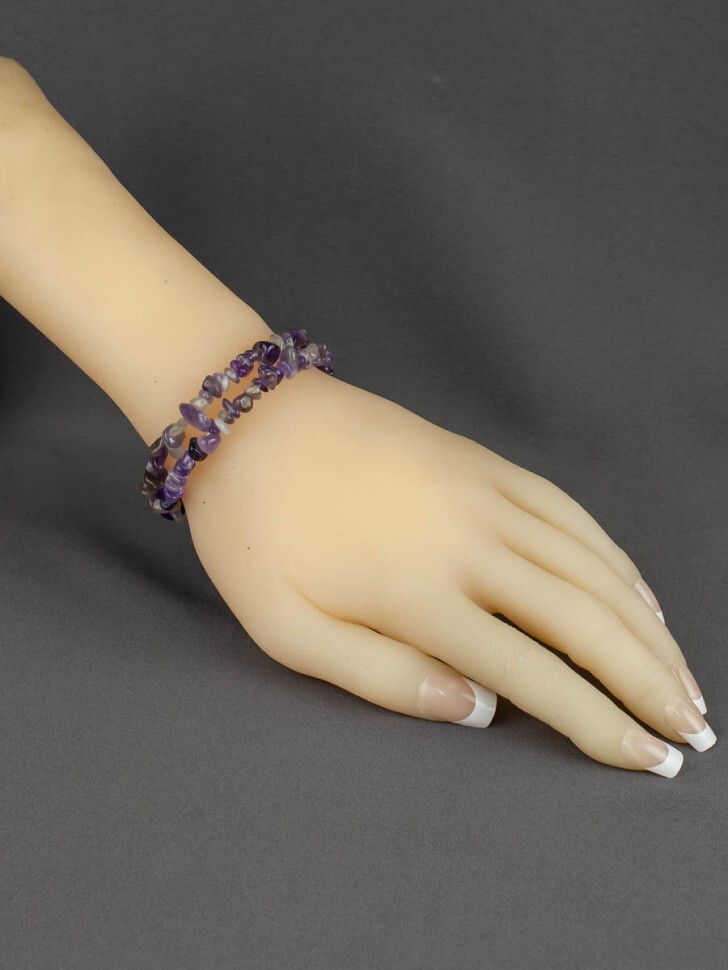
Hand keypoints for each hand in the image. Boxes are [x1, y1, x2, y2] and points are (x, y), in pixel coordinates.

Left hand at [179, 366, 713, 777]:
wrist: (248, 418)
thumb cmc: (256, 532)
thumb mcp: (289, 629)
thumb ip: (385, 679)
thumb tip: (482, 712)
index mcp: (421, 595)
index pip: (536, 674)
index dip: (601, 723)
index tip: (650, 761)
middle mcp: (471, 542)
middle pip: (587, 621)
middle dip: (650, 681)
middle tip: (694, 731)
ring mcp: (485, 493)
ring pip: (593, 566)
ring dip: (648, 626)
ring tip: (683, 675)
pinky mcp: (484, 462)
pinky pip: (570, 511)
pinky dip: (615, 556)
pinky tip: (635, 589)